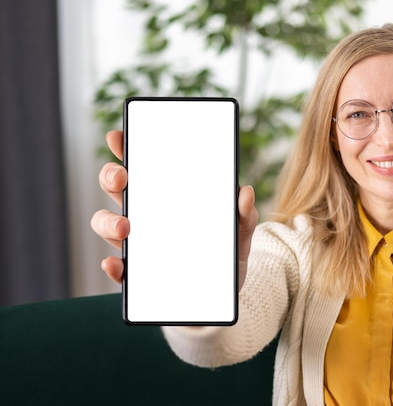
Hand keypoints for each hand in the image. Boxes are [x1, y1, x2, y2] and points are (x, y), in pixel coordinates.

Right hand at [90, 130, 258, 289]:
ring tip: (127, 228)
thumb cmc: (225, 256)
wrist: (221, 296)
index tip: (119, 136)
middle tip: (122, 178)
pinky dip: (113, 266)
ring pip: (107, 224)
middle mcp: (146, 215)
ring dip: (109, 222)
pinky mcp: (136, 275)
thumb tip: (245, 192)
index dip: (126, 148)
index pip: (143, 166)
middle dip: (111, 176)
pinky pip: (117, 268)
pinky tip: (117, 264)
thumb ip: (244, 215)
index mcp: (168, 196)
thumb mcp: (239, 233)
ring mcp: (138, 244)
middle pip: (116, 188)